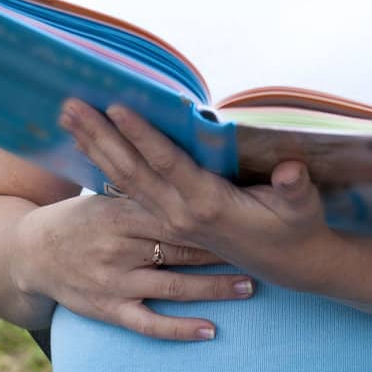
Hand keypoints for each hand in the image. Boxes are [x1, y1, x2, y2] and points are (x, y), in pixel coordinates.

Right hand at [11, 191, 252, 340]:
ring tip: (250, 285)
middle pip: (181, 247)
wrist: (29, 252)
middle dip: (223, 249)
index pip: (175, 208)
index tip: (248, 208)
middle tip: (261, 249)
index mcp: (123, 211)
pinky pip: (149, 324)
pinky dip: (180, 329)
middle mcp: (119, 247)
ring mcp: (114, 282)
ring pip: (174, 286)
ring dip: (214, 287)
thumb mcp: (109, 192)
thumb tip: (190, 157)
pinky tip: (210, 330)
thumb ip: (149, 183)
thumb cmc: (81, 216)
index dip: (212, 212)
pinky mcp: (108, 310)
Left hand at [59, 99, 338, 288]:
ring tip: (68, 117)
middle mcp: (179, 213)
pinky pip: (128, 191)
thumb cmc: (297, 228)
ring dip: (93, 147)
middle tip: (69, 105)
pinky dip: (104, 166)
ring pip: (121, 181)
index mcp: (206, 205)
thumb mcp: (303, 209)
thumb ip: (294, 189)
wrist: (288, 266)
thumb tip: (290, 169)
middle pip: (129, 170)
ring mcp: (169, 219)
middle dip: (99, 136)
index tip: (116, 107)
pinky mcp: (168, 220)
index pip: (165, 164)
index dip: (141, 135)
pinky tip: (88, 148)